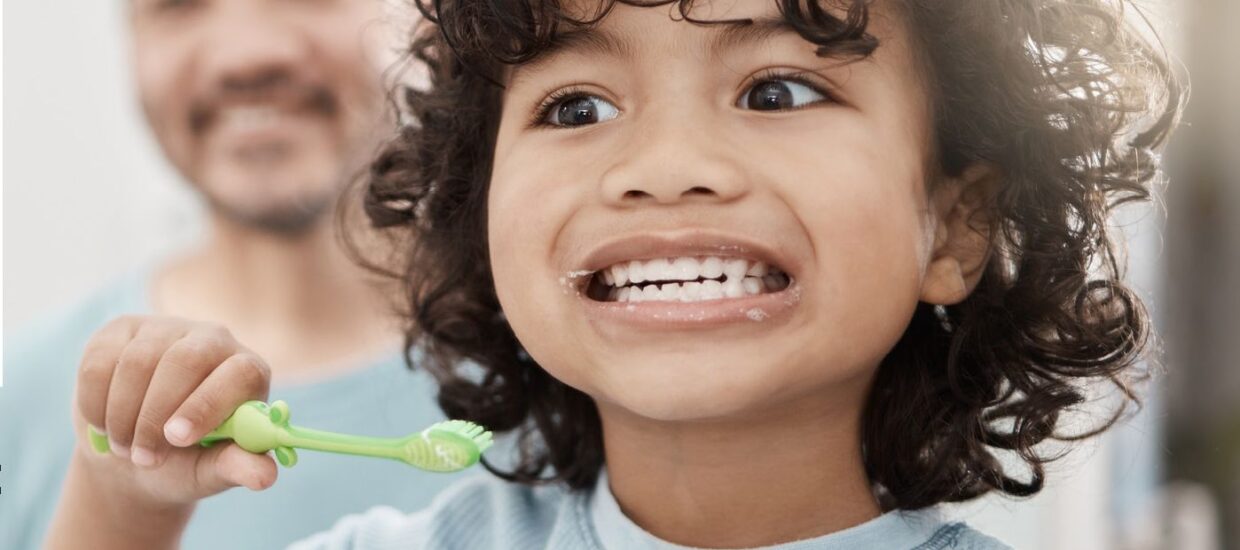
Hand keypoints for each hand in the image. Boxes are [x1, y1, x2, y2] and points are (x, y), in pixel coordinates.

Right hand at [72, 315, 276, 507]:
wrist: (132, 454)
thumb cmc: (184, 461)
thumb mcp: (211, 470)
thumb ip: (237, 467)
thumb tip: (265, 477)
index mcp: (248, 371)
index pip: (240, 371)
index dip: (208, 404)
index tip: (177, 439)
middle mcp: (213, 340)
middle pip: (186, 360)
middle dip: (156, 415)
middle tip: (144, 457)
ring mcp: (166, 329)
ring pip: (137, 362)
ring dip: (123, 416)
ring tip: (127, 449)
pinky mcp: (121, 331)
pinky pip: (100, 362)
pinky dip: (95, 404)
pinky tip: (105, 425)